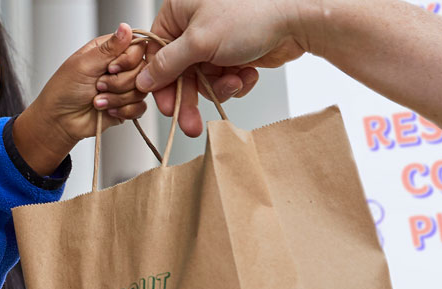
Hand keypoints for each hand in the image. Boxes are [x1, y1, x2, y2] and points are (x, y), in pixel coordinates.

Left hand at [11, 24, 153, 174]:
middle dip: (119, 82)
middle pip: (141, 69)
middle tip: (98, 86)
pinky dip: (122, 110)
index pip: (136, 47)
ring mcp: (123, 87)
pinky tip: (106, 110)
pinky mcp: (126, 106)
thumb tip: (125, 27)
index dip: (128, 59)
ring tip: (97, 100)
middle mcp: (118, 67)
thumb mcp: (84, 64)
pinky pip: (140, 107)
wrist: (59, 121)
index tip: (110, 68)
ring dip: (116, 98)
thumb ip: (109, 48)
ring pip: (141, 89)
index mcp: (108, 51)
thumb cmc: (63, 91)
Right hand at [135, 0, 326, 135]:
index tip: (166, 106)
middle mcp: (194, 26)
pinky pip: (223, 79)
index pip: (155, 53)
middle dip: (189, 97)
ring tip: (234, 82)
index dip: (159, 83)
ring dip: (218, 87)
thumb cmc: (252, 15)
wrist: (297, 19)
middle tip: (191, 123)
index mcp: (178, 13)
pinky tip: (246, 73)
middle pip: (178, 72)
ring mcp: (215, 41)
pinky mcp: (233, 54)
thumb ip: (167, 64)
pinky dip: (235, 82)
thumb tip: (144, 79)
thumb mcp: (200, 42)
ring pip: (202, 80)